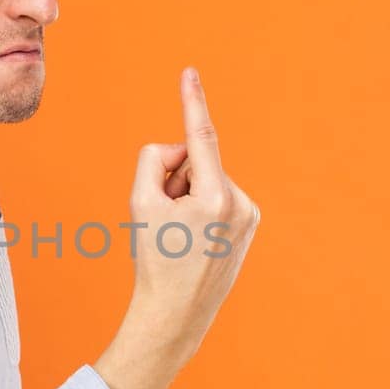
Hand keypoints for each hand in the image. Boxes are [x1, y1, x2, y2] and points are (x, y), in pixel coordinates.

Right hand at [125, 66, 260, 363]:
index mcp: (216, 197)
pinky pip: (217, 197)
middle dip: (174, 179)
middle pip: (196, 161)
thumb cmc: (155, 261)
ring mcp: (249, 215)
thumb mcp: (140, 204)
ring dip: (187, 197)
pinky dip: (200, 208)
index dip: (192, 101)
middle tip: (162, 221)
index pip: (201, 136)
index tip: (189, 73)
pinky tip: (193, 239)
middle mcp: (240, 203)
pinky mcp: (249, 225)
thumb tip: (180, 148)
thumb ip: (154, 159)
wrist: (175, 315)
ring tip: (178, 236)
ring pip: (206, 180)